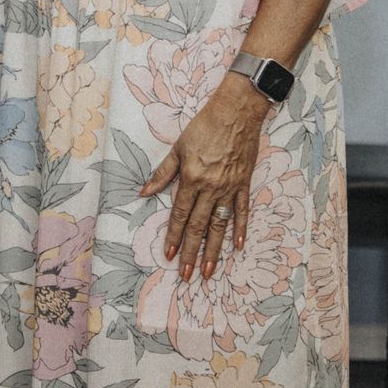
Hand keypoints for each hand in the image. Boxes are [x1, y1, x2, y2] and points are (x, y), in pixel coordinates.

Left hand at [139, 75, 271, 279]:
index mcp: (192, 178)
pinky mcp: (244, 184)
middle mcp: (211, 188)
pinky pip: (242, 212)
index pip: (180, 214)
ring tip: (208, 271)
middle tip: (186, 275)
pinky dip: (240, 230)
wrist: (237, 112)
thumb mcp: (178, 148)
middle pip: (199, 226)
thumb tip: (143, 192)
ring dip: (213, 251)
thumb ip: (162, 173)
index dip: (172, 235)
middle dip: (190, 252)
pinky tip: (237, 247)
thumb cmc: (204, 126)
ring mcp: (230, 188)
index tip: (167, 255)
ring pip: (220, 226)